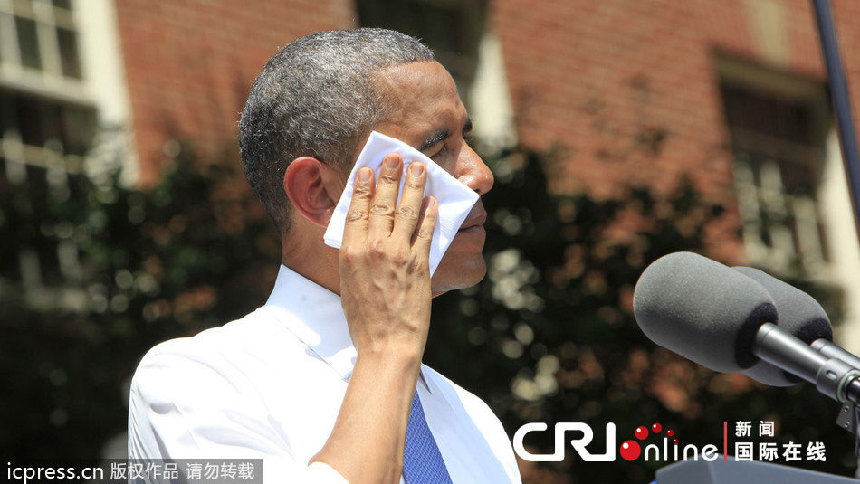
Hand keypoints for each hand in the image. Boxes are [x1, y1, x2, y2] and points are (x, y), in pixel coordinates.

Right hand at [339, 153, 437, 358]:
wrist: (387, 343)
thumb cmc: (364, 319)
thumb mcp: (348, 283)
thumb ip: (354, 256)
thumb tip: (360, 237)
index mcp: (350, 253)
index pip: (356, 210)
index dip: (363, 186)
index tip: (367, 169)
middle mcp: (373, 249)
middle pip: (381, 203)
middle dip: (389, 176)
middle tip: (395, 156)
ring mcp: (398, 254)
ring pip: (405, 210)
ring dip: (412, 185)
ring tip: (418, 166)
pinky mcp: (419, 263)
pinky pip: (425, 230)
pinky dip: (428, 212)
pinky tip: (431, 199)